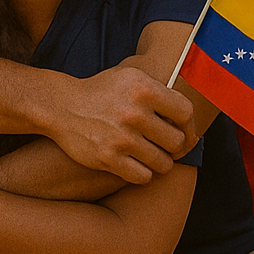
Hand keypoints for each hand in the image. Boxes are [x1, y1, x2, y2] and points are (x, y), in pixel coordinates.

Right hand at [44, 66, 193, 183]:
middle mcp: (134, 113)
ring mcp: (121, 137)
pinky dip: (143, 173)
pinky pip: (143, 177)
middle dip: (174, 147)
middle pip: (177, 142)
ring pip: (163, 163)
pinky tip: (135, 164)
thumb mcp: (130, 77)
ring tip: (150, 156)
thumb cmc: (102, 92)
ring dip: (159, 162)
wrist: (61, 106)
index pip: (185, 112)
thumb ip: (159, 91)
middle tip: (164, 146)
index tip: (184, 133)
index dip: (189, 126)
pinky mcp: (108, 158)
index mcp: (143, 89)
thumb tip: (192, 114)